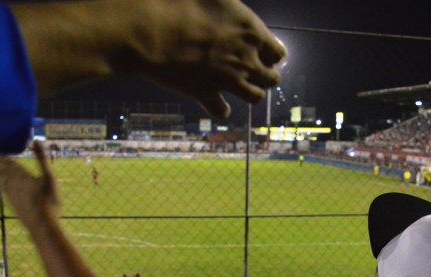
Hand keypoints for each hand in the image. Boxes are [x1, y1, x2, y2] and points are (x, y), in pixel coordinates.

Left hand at [0, 142, 59, 225]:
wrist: (41, 224)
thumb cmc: (48, 200)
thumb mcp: (49, 176)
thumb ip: (41, 158)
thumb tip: (36, 139)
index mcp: (22, 175)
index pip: (9, 162)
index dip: (4, 157)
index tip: (1, 151)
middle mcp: (14, 184)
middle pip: (4, 172)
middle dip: (0, 166)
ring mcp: (12, 196)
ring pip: (3, 183)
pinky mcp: (14, 206)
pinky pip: (6, 194)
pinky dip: (3, 189)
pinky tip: (4, 190)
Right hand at [125, 0, 286, 117]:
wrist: (152, 31)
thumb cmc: (180, 4)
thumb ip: (231, 5)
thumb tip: (231, 4)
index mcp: (252, 33)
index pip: (278, 53)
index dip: (270, 53)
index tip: (261, 51)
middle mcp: (246, 60)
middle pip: (272, 79)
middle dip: (264, 75)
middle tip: (252, 70)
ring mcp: (228, 81)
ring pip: (255, 97)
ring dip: (251, 92)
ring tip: (241, 86)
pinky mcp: (206, 95)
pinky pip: (223, 112)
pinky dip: (223, 110)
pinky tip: (220, 106)